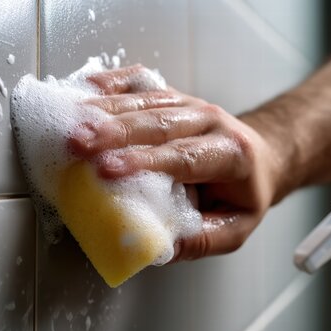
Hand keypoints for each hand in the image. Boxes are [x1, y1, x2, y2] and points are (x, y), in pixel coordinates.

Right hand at [69, 65, 281, 261]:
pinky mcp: (170, 94)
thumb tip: (161, 248)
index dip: (144, 161)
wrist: (259, 156)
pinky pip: (140, 82)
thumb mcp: (236, 226)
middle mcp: (209, 121)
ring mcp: (188, 103)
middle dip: (115, 132)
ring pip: (145, 101)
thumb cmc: (243, 193)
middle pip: (160, 122)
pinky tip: (85, 91)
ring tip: (71, 124)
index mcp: (230, 154)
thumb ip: (202, 239)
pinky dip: (112, 83)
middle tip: (78, 144)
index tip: (106, 170)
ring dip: (105, 111)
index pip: (184, 157)